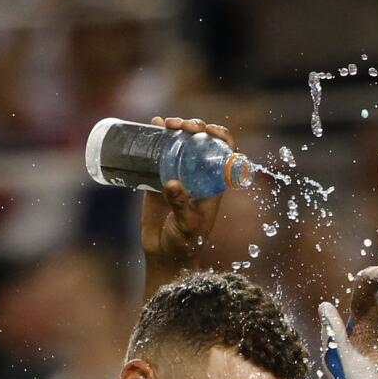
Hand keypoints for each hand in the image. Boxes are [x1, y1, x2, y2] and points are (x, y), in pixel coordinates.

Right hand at [140, 116, 234, 270]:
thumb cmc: (184, 244)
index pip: (225, 154)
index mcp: (213, 185)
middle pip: (201, 142)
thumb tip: (172, 183)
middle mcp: (198, 176)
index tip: (206, 129)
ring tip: (164, 123)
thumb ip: (182, 207)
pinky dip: (157, 136)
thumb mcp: (187, 226)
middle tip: (180, 126)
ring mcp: (178, 174)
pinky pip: (159, 152)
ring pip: (181, 143)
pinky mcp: (158, 177)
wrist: (164, 255)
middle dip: (194, 127)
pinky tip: (152, 125)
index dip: (220, 136)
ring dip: (175, 127)